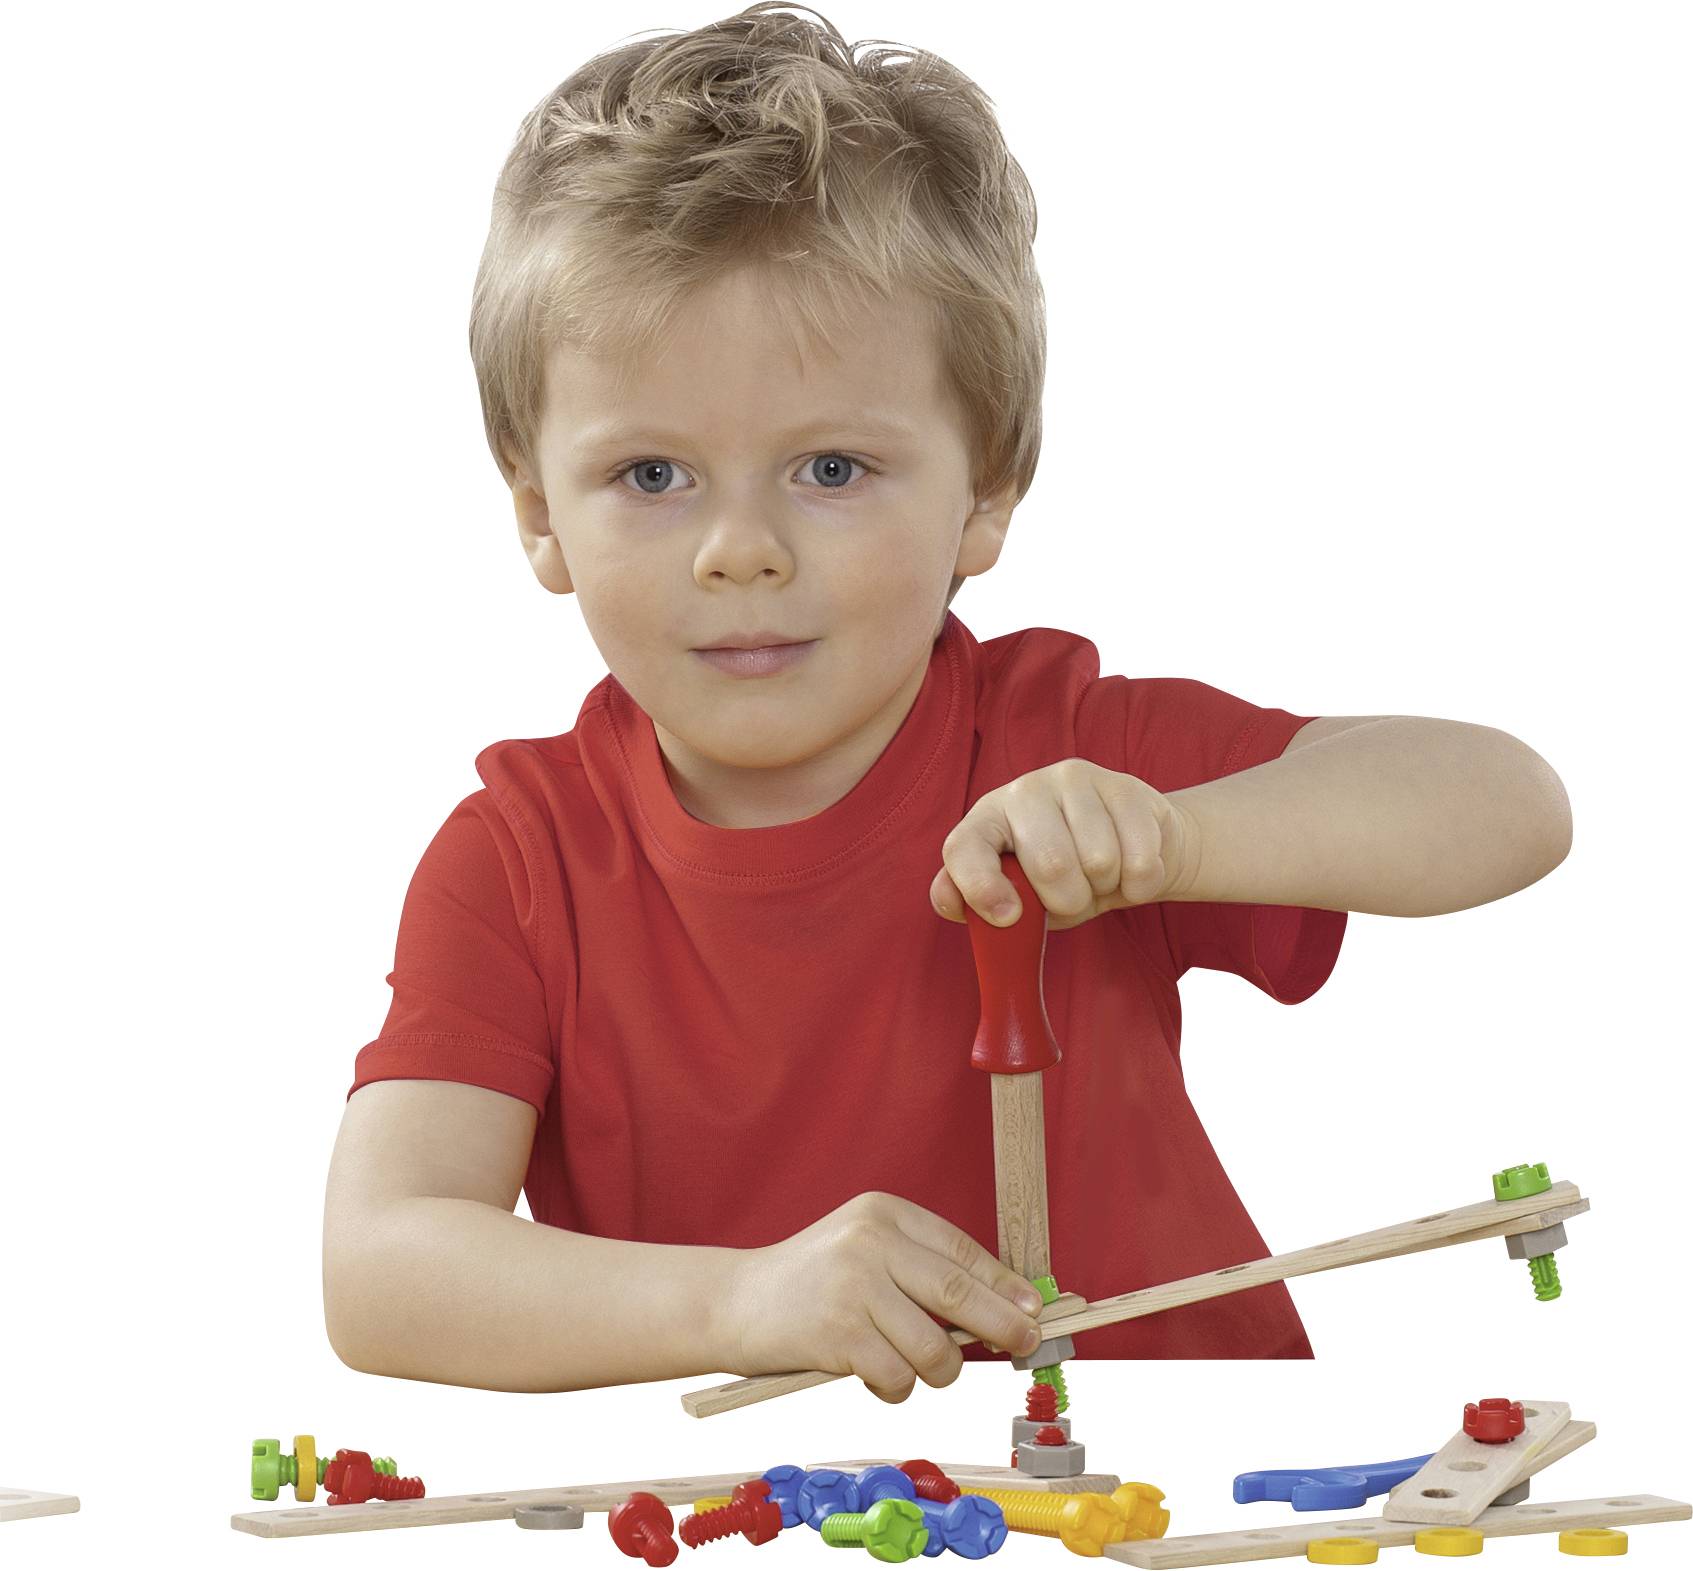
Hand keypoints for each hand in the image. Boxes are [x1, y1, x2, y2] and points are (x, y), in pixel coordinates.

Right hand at [726, 1192, 1045, 1402]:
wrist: (734, 1302)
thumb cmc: (813, 1285)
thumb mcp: (866, 1253)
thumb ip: (921, 1272)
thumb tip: (1002, 1311)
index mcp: (884, 1213)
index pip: (962, 1250)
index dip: (1004, 1285)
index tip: (1033, 1309)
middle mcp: (871, 1242)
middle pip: (960, 1294)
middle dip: (1002, 1326)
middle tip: (1026, 1345)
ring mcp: (853, 1287)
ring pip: (934, 1349)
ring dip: (938, 1371)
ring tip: (915, 1368)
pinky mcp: (837, 1333)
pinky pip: (897, 1378)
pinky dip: (896, 1388)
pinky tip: (874, 1375)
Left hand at [931, 758, 1195, 930]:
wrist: (1134, 848)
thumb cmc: (1065, 878)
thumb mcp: (1020, 897)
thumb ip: (978, 903)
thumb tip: (948, 901)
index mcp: (987, 819)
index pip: (965, 847)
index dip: (980, 886)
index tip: (1008, 918)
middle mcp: (1024, 790)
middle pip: (1050, 864)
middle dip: (1069, 900)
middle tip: (1074, 896)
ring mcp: (1074, 780)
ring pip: (1099, 862)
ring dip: (1105, 887)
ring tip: (1101, 876)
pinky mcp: (1123, 785)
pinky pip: (1140, 859)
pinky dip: (1140, 884)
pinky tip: (1132, 867)